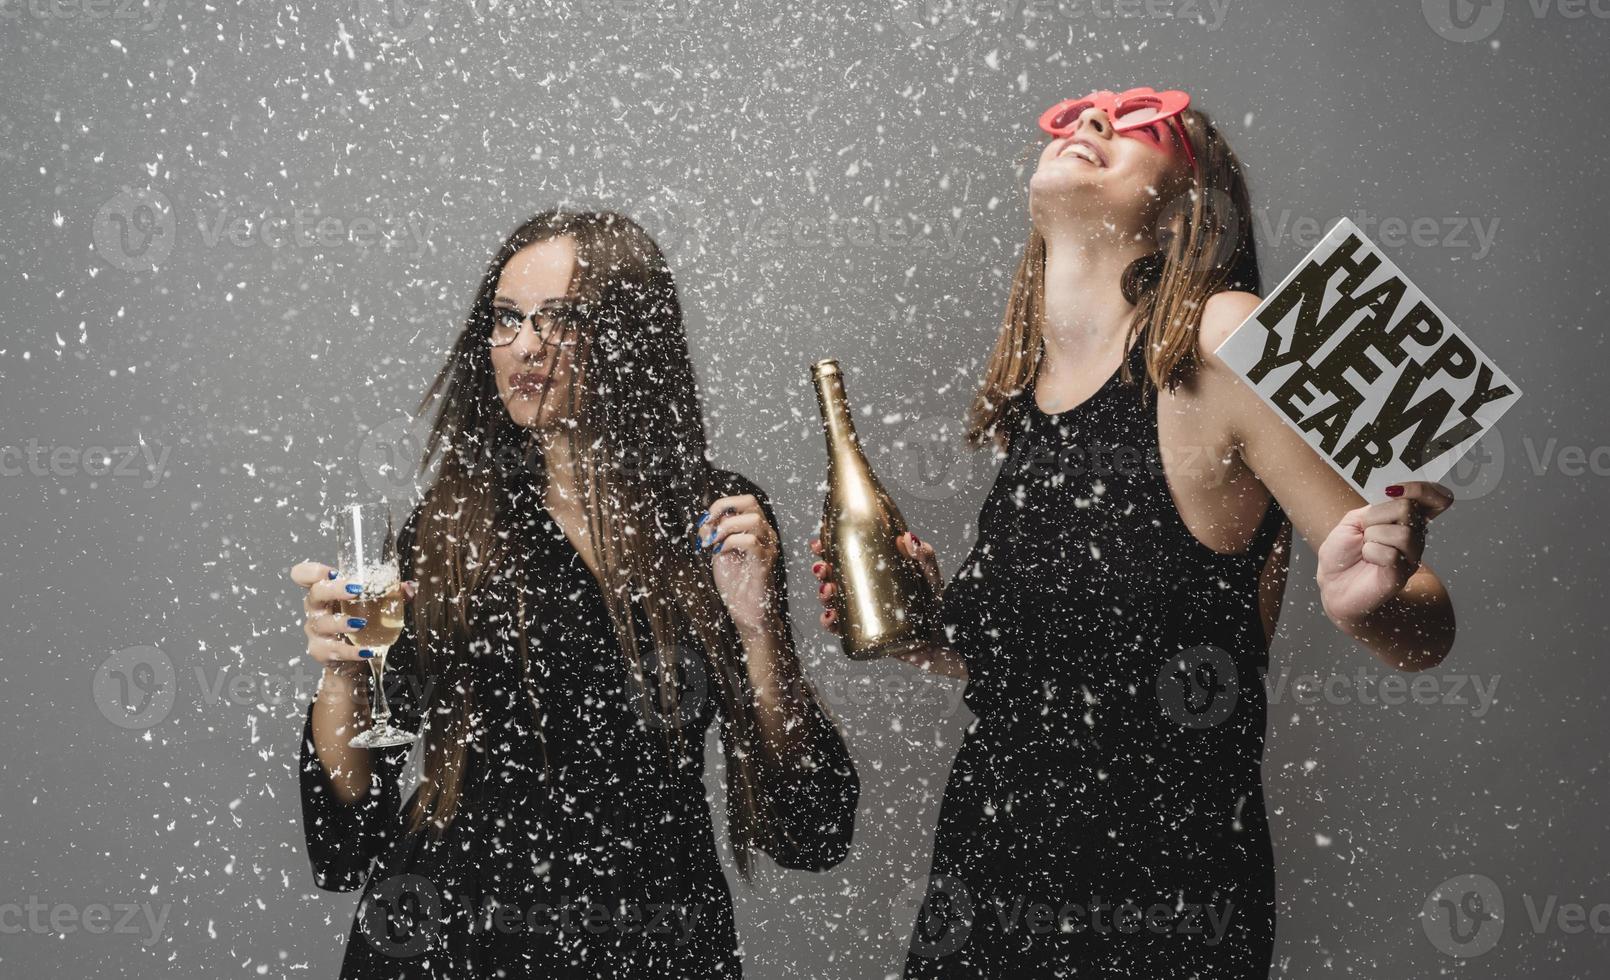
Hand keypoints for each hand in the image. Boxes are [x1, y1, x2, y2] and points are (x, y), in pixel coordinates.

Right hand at [290, 561, 416, 674]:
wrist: (351, 659)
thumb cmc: (359, 622)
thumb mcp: (371, 605)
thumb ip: (391, 593)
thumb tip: (409, 587)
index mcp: (324, 591)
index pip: (304, 575)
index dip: (313, 571)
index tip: (333, 571)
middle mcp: (315, 609)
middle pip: (315, 594)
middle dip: (334, 590)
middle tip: (356, 590)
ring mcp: (315, 631)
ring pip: (322, 623)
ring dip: (342, 622)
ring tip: (361, 623)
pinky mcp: (320, 651)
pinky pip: (334, 650)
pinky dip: (352, 651)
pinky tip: (367, 650)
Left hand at [696, 494, 781, 632]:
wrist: (747, 612)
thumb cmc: (736, 584)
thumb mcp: (719, 552)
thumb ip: (714, 535)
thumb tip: (705, 521)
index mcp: (757, 530)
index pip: (744, 501)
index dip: (722, 504)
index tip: (706, 520)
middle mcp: (766, 535)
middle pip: (751, 502)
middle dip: (724, 510)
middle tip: (709, 528)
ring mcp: (768, 548)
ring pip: (753, 520)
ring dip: (727, 528)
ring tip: (714, 543)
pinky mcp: (765, 563)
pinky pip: (751, 541)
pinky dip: (730, 543)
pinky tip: (721, 554)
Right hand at [808, 528, 941, 634]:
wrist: (940, 638)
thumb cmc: (933, 603)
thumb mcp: (929, 575)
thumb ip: (924, 555)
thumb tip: (907, 538)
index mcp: (872, 570)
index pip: (844, 556)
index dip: (827, 550)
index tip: (818, 545)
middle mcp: (863, 590)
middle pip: (832, 578)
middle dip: (821, 572)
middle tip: (823, 569)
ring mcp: (861, 611)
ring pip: (832, 602)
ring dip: (823, 596)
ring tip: (829, 592)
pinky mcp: (862, 632)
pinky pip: (839, 628)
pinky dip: (830, 623)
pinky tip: (831, 617)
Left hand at [1316, 482, 1453, 628]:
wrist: (1331, 581)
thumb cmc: (1342, 551)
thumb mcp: (1355, 519)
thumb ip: (1378, 506)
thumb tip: (1396, 495)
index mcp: (1406, 519)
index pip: (1436, 498)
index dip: (1422, 490)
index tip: (1392, 491)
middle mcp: (1415, 536)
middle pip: (1408, 508)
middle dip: (1376, 516)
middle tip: (1364, 531)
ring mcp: (1411, 556)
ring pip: (1402, 533)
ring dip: (1372, 537)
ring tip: (1365, 548)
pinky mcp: (1402, 575)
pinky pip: (1391, 554)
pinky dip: (1371, 553)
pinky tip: (1368, 560)